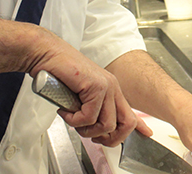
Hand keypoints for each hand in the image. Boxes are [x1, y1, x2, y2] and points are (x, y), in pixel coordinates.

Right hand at [27, 34, 148, 146]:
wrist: (45, 53)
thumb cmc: (57, 72)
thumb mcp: (79, 95)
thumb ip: (89, 108)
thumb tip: (93, 127)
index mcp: (111, 88)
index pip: (131, 113)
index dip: (139, 127)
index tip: (146, 134)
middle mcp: (112, 87)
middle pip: (126, 124)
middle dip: (109, 139)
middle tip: (90, 136)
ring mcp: (105, 85)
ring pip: (106, 124)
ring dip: (86, 130)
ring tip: (72, 120)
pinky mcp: (95, 85)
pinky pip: (89, 116)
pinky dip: (75, 120)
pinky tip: (65, 111)